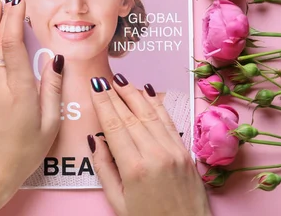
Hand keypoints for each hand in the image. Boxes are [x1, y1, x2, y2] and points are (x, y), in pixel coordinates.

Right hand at [88, 75, 210, 215]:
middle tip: (103, 79)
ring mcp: (174, 151)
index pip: (114, 126)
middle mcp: (156, 155)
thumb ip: (104, 169)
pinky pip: (168, 122)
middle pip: (131, 116)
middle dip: (115, 95)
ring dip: (134, 94)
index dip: (103, 104)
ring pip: (150, 114)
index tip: (95, 88)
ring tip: (122, 80)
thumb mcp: (117, 201)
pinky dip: (156, 104)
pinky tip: (148, 92)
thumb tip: (95, 141)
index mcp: (135, 168)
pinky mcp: (185, 152)